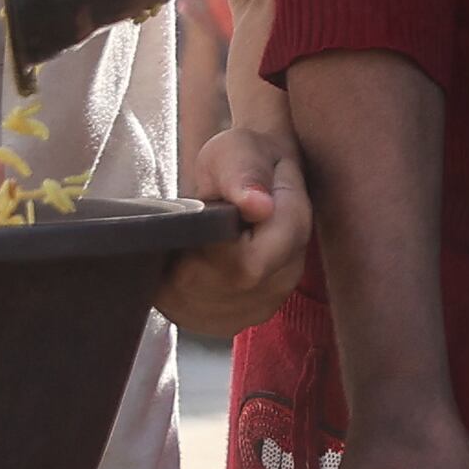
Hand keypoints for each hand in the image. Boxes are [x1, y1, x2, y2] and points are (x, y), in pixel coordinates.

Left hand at [157, 118, 312, 339]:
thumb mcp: (240, 149)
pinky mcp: (237, 320)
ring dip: (178, 276)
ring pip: (199, 305)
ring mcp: (263, 305)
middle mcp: (285, 277)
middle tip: (189, 227)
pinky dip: (174, 293)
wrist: (255, 179)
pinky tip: (183, 266)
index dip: (207, 246)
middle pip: (217, 288)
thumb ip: (245, 173)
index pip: (248, 265)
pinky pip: (190, 317)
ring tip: (188, 244)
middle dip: (189, 258)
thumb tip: (259, 206)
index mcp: (293, 231)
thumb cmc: (244, 159)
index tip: (197, 217)